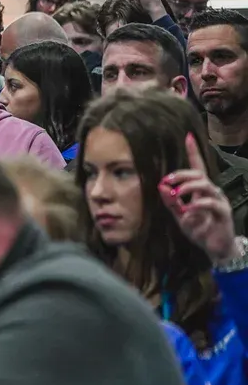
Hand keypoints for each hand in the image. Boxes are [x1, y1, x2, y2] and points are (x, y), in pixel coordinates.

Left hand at [164, 133, 236, 262]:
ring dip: (189, 187)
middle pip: (199, 174)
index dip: (193, 152)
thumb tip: (161, 186)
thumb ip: (171, 202)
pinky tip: (189, 209)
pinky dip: (199, 205)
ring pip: (207, 186)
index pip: (198, 167)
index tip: (188, 136)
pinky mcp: (224, 213)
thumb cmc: (199, 229)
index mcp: (201, 190)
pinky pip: (212, 203)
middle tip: (168, 180)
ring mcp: (219, 201)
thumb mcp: (180, 215)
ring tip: (177, 193)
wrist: (215, 248)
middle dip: (183, 174)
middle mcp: (212, 192)